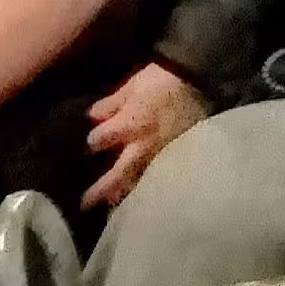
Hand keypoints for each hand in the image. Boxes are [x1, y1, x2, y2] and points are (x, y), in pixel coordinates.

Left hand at [84, 64, 207, 209]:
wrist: (200, 80)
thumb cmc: (162, 79)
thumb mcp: (133, 85)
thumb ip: (111, 104)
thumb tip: (92, 118)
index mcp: (129, 124)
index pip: (98, 141)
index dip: (93, 142)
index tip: (91, 142)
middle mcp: (143, 145)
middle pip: (117, 174)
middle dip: (101, 189)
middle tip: (84, 205)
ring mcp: (162, 154)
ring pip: (139, 181)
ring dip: (123, 194)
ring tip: (111, 206)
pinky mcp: (178, 156)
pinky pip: (157, 176)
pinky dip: (146, 186)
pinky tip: (139, 194)